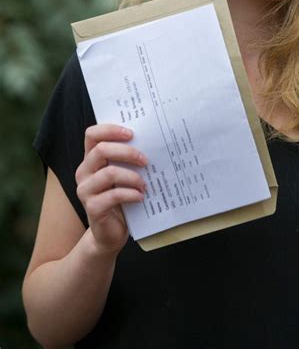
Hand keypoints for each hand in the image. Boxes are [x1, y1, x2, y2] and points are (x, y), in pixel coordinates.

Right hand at [75, 124, 147, 254]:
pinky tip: (141, 197)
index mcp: (91, 159)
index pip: (92, 135)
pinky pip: (113, 195)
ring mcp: (85, 190)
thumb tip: (150, 141)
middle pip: (101, 150)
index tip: (131, 133)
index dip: (110, 130)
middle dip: (127, 152)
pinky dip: (131, 194)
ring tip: (144, 184)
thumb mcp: (122, 175)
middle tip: (145, 160)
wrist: (110, 233)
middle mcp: (84, 172)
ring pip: (109, 173)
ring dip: (132, 176)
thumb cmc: (120, 199)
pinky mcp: (92, 208)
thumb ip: (127, 159)